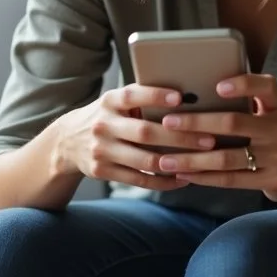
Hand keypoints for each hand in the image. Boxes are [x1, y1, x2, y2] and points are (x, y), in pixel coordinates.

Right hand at [49, 84, 216, 192]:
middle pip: (145, 132)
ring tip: (202, 161)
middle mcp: (103, 125)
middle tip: (209, 139)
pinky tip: (182, 179)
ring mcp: (102, 150)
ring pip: (145, 160)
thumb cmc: (107, 116)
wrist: (67, 142)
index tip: (180, 98)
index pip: (132, 95)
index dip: (155, 96)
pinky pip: (138, 179)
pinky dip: (163, 181)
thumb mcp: (115, 101)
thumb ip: (141, 98)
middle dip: (180, 137)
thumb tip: (187, 97)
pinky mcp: (102, 171)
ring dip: (176, 163)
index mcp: (109, 101)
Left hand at [154, 74, 276, 201]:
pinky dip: (205, 177)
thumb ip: (250, 100)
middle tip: (168, 122)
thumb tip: (197, 92)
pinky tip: (184, 174)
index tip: (217, 87)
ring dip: (193, 159)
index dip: (243, 84)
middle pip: (235, 123)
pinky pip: (232, 179)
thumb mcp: (275, 111)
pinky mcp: (272, 180)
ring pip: (228, 157)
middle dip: (197, 123)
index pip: (266, 87)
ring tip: (166, 159)